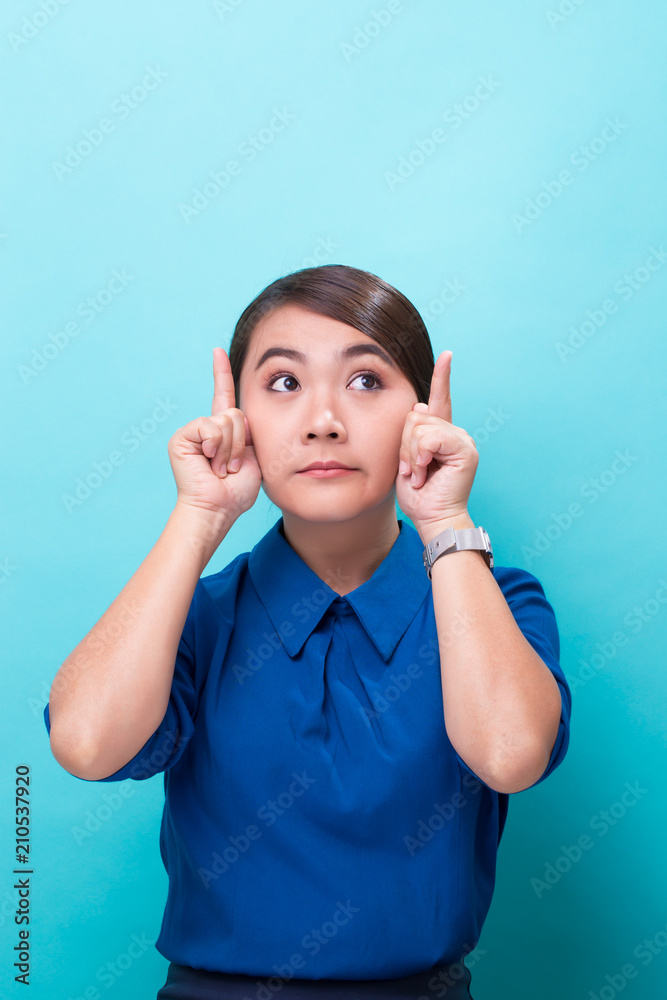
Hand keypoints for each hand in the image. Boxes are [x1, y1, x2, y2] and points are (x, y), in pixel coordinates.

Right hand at [168, 347, 261, 518]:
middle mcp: (207, 428)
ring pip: (226, 421)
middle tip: (232, 467)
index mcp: (224, 431)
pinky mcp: (182, 437)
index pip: (224, 396)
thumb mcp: (253, 456)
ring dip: (231, 449)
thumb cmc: (235, 491)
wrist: (218, 508)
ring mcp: (194, 432)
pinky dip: (215, 446)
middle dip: (241, 443)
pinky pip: (208, 427)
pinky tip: (209, 462)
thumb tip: (238, 415)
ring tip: (221, 468)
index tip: (218, 351)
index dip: (221, 373)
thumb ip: (249, 432)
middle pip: (237, 414)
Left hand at [395, 351, 478, 531]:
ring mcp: (462, 440)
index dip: (442, 376)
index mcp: (440, 434)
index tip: (447, 355)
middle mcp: (455, 433)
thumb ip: (411, 434)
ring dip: (412, 455)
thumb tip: (421, 404)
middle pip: (415, 415)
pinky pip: (431, 438)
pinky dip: (422, 456)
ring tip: (421, 474)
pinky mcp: (465, 450)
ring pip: (420, 427)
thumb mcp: (407, 459)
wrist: (433, 518)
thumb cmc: (419, 495)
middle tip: (413, 470)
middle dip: (405, 445)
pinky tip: (427, 472)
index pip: (441, 399)